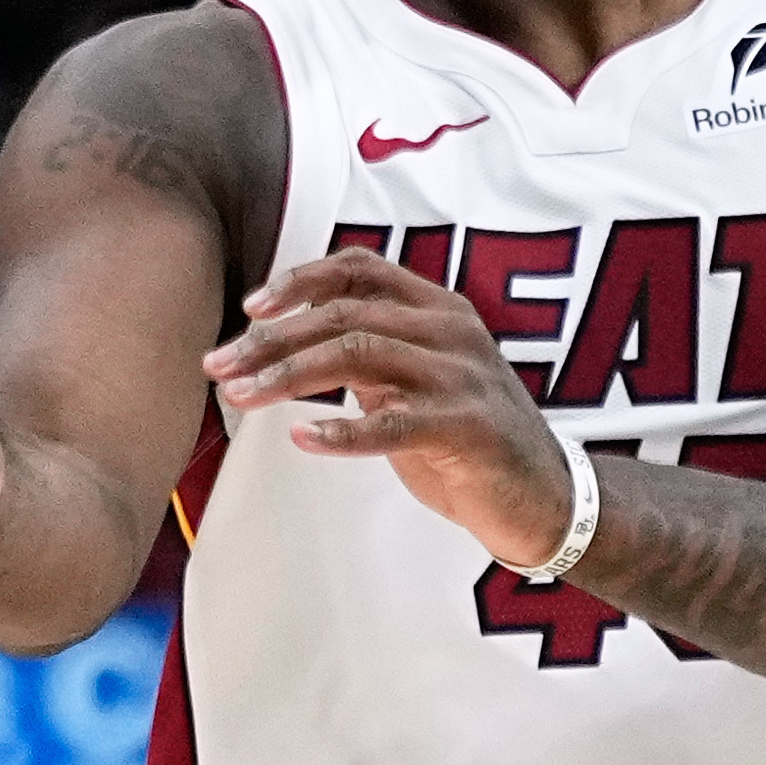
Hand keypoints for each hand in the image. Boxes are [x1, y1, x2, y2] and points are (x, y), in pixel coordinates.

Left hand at [200, 253, 575, 571]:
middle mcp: (450, 331)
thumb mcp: (418, 382)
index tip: (251, 308)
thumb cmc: (470, 443)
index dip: (298, 279)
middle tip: (220, 365)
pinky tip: (301, 437)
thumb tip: (291, 347)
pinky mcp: (465, 428)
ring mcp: (459, 377)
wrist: (545, 497)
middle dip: (271, 338)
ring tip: (242, 396)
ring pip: (357, 354)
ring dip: (288, 376)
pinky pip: (390, 423)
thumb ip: (370, 356)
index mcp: (438, 309)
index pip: (359, 267)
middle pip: (344, 312)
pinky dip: (340, 431)